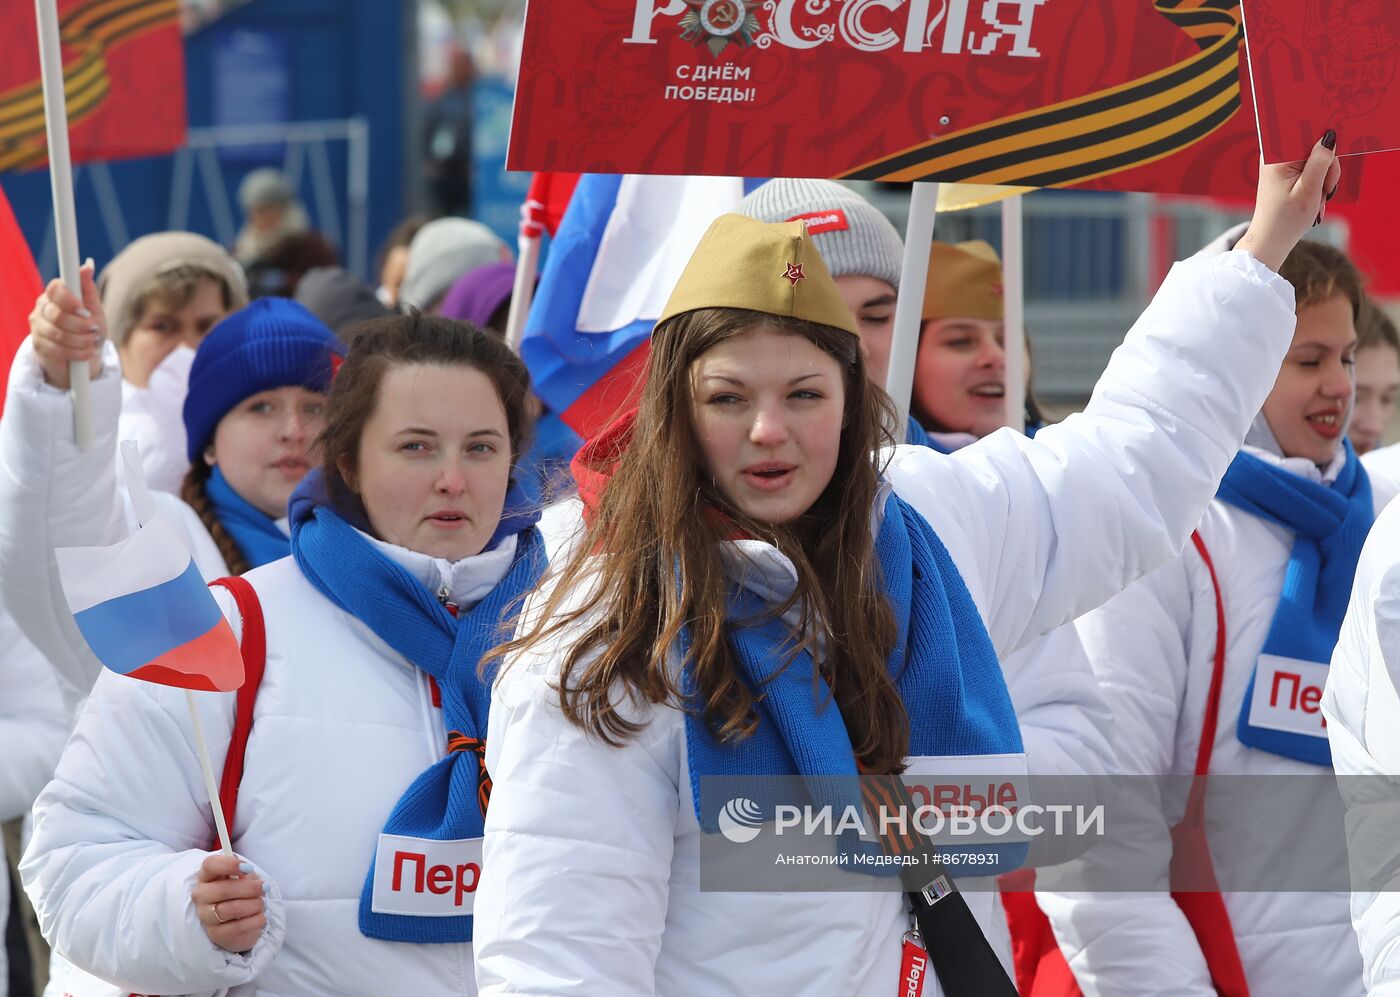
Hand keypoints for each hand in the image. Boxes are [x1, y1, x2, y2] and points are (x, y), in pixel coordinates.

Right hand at [29, 260, 105, 388]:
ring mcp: (38, 326)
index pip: (55, 288)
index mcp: (55, 294)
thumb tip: (87, 265)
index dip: (70, 300)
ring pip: (58, 333)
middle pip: (57, 314)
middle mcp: (42, 307)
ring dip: (82, 341)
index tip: (85, 311)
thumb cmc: (91, 329)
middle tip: (95, 330)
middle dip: (81, 326)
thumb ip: (89, 290)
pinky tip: (87, 352)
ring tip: (93, 343)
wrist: (85, 356)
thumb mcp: (95, 311)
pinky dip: (78, 353)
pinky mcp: (38, 345)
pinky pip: (57, 349)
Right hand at [192, 853, 267, 953]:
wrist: (242, 920)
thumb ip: (243, 870)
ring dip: (254, 904)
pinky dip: (255, 920)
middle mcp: (201, 896)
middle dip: (249, 888)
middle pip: (223, 889)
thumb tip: (245, 869)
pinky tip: (260, 917)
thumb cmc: (241, 893)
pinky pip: (238, 927)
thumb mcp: (243, 877)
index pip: (210, 865)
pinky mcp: (216, 934)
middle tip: (264, 888)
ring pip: (232, 909)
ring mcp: (206, 916)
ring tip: (261, 904)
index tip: (247, 868)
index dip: (229, 864)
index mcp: (206, 876)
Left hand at [1236, 131, 1341, 271]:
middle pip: (1314, 145)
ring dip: (1323, 177)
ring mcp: (1279, 163)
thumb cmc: (1287, 219)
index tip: (1331, 157)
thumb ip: (1321, 161)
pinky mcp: (1285, 172)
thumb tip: (1330, 135)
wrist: (1271, 240)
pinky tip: (1314, 196)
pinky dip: (1317, 182)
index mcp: (1275, 156)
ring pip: (1316, 157)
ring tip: (1317, 197)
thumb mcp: (1310, 190)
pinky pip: (1310, 167)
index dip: (1324, 140)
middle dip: (1326, 166)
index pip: (1306, 131)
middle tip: (1324, 188)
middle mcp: (1274, 155)